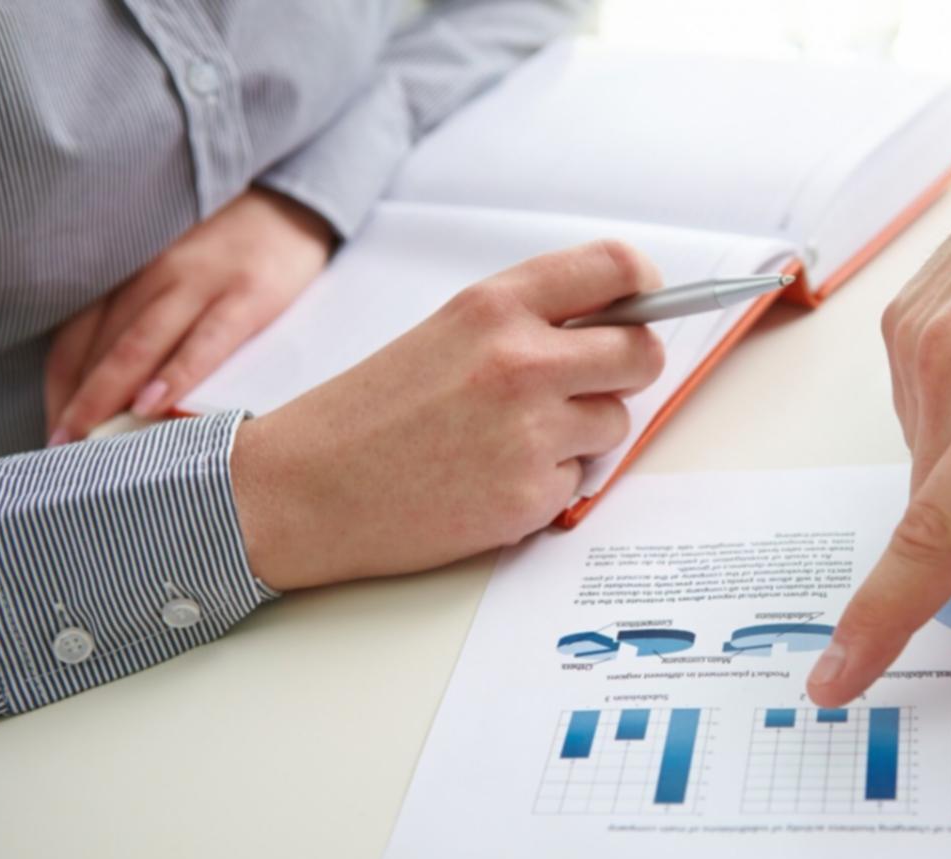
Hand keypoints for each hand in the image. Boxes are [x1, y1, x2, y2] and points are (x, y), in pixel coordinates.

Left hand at [45, 187, 333, 443]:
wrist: (298, 204)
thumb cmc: (235, 248)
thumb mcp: (178, 270)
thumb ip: (148, 315)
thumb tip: (123, 391)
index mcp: (135, 273)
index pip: (78, 334)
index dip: (60, 385)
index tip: (55, 426)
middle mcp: (157, 274)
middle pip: (101, 344)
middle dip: (77, 401)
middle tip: (60, 449)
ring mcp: (202, 282)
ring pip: (139, 344)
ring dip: (109, 395)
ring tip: (91, 439)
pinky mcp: (249, 295)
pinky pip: (205, 340)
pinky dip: (178, 372)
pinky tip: (156, 403)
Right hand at [229, 240, 665, 590]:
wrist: (303, 489)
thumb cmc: (371, 412)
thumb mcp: (447, 333)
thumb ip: (528, 321)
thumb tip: (621, 319)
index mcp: (496, 307)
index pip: (618, 270)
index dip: (647, 290)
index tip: (645, 304)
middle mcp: (522, 363)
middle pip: (643, 354)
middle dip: (626, 371)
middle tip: (585, 385)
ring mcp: (530, 433)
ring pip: (614, 424)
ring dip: (579, 435)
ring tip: (506, 440)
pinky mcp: (529, 497)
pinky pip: (578, 481)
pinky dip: (546, 485)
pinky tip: (488, 480)